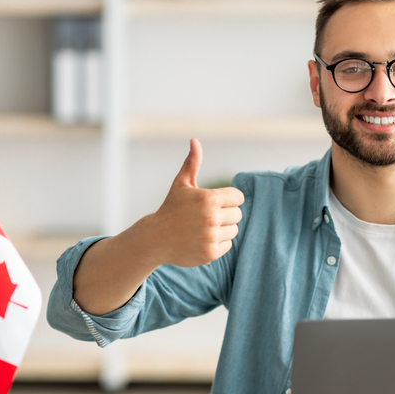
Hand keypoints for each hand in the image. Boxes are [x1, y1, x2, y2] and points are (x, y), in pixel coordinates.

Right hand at [147, 138, 243, 266]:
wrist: (155, 238)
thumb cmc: (171, 208)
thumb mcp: (181, 184)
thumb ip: (192, 163)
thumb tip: (194, 140)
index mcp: (208, 199)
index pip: (238, 197)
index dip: (228, 198)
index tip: (215, 201)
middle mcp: (211, 218)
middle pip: (238, 214)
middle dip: (226, 214)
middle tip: (207, 215)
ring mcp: (210, 237)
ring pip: (234, 230)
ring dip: (223, 228)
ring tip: (204, 227)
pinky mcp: (210, 253)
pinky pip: (227, 245)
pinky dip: (218, 243)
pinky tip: (202, 239)